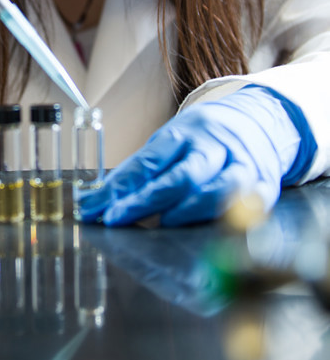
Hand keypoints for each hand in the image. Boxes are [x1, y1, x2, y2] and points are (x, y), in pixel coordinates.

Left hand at [79, 86, 315, 226]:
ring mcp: (242, 166)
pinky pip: (250, 208)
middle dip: (145, 201)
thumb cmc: (204, 140)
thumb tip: (99, 203)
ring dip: (186, 213)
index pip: (148, 161)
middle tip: (115, 219)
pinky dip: (229, 221)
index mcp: (185, 132)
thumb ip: (144, 172)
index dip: (121, 186)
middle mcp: (214, 147)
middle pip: (180, 177)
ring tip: (162, 224)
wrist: (262, 121)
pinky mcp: (265, 187)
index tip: (94, 206)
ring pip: (216, 192)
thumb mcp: (173, 142)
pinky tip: (211, 238)